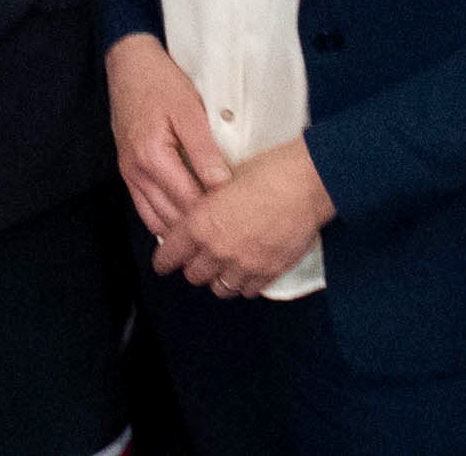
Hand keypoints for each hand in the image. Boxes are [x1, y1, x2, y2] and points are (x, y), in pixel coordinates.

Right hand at [106, 34, 232, 240]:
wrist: (129, 65)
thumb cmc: (162, 84)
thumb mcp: (190, 111)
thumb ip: (205, 151)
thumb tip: (223, 188)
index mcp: (152, 156)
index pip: (190, 201)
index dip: (218, 217)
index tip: (245, 224)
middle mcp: (136, 171)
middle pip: (174, 217)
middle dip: (203, 231)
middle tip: (235, 238)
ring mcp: (129, 174)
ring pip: (157, 220)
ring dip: (184, 233)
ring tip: (214, 240)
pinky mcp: (128, 172)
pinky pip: (145, 211)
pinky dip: (165, 224)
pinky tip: (186, 229)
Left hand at [152, 138, 331, 298]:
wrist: (303, 184)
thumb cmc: (264, 174)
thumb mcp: (219, 184)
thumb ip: (204, 208)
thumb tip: (196, 218)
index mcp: (200, 224)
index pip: (171, 254)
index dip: (163, 261)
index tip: (162, 264)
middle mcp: (219, 249)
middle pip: (194, 275)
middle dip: (192, 268)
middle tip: (194, 262)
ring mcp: (245, 264)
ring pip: (220, 288)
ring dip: (217, 279)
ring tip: (220, 269)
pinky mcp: (271, 271)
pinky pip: (249, 290)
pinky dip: (243, 285)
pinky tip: (244, 274)